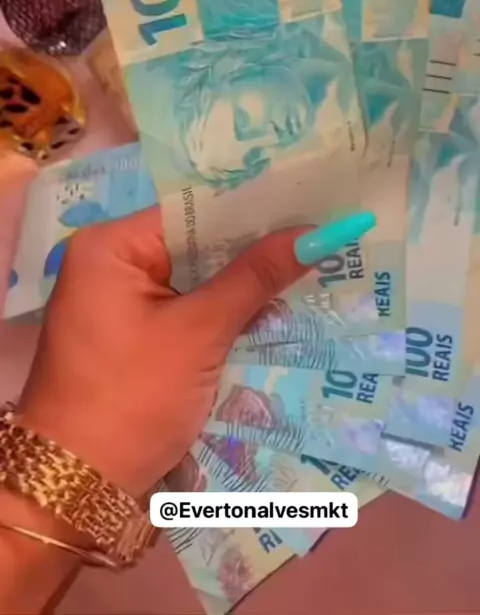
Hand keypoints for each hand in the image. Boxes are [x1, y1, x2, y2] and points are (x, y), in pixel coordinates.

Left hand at [18, 208, 311, 497]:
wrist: (81, 487)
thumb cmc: (133, 397)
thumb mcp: (198, 333)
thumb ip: (254, 278)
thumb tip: (318, 233)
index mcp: (111, 247)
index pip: (193, 211)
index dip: (253, 209)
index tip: (310, 204)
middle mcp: (113, 265)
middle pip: (197, 245)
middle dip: (255, 249)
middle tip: (323, 235)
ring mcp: (123, 305)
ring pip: (198, 281)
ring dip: (245, 285)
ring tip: (316, 264)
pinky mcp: (138, 339)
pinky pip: (190, 312)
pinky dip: (227, 315)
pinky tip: (278, 308)